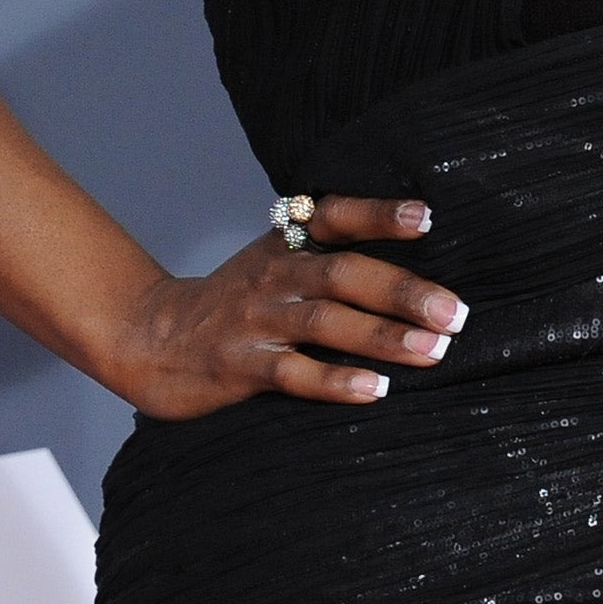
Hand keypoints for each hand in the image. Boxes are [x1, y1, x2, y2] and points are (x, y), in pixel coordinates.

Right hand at [106, 195, 467, 418]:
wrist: (148, 338)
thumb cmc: (234, 302)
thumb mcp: (274, 261)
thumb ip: (329, 254)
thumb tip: (416, 263)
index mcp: (285, 243)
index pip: (335, 216)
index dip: (379, 214)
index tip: (427, 218)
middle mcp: (273, 275)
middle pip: (344, 274)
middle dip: (403, 292)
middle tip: (454, 312)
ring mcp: (255, 321)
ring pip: (325, 323)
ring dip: (383, 337)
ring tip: (433, 351)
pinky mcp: (239, 366)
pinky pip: (292, 373)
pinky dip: (335, 380)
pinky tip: (373, 390)